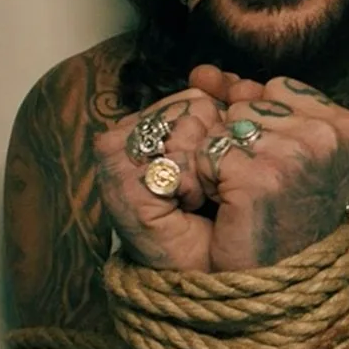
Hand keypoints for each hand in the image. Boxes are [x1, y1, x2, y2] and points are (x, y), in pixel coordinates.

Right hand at [94, 87, 225, 271]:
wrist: (208, 273)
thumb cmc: (224, 218)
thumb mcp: (231, 156)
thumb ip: (228, 109)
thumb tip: (223, 75)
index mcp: (151, 125)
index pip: (199, 97)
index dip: (224, 129)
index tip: (221, 171)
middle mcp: (128, 134)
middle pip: (196, 105)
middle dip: (217, 149)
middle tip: (208, 189)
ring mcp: (117, 153)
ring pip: (187, 125)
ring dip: (205, 168)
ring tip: (196, 199)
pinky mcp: (118, 175)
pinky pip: (175, 157)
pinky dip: (191, 184)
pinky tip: (188, 206)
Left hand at [201, 75, 348, 272]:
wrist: (276, 286)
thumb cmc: (277, 218)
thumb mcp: (280, 148)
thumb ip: (248, 100)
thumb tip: (204, 71)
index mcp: (344, 125)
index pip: (273, 88)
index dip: (257, 125)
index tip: (276, 169)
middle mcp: (328, 135)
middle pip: (246, 104)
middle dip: (237, 142)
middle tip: (260, 188)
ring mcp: (299, 154)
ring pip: (224, 126)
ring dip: (220, 163)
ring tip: (247, 198)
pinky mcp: (264, 176)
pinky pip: (208, 152)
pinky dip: (207, 180)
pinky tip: (232, 208)